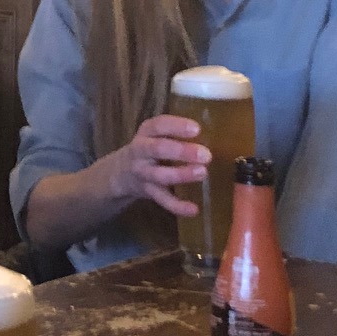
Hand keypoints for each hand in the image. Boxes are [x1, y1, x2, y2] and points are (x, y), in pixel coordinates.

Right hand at [90, 114, 209, 218]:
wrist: (121, 172)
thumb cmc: (150, 149)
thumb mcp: (156, 135)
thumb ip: (176, 134)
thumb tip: (215, 134)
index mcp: (146, 133)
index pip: (158, 126)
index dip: (176, 126)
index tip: (197, 129)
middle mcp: (141, 151)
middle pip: (157, 149)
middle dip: (181, 151)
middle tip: (206, 155)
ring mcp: (143, 172)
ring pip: (160, 175)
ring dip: (181, 175)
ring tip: (202, 173)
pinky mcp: (147, 191)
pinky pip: (162, 199)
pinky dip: (177, 206)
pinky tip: (193, 209)